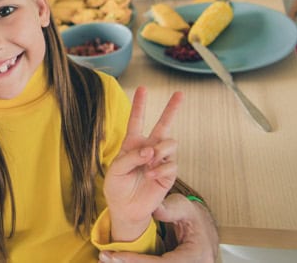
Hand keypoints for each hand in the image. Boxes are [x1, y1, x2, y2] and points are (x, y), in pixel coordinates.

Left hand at [98, 193, 217, 261]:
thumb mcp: (186, 207)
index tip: (117, 255)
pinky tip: (116, 260)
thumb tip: (154, 210)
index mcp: (196, 256)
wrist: (205, 230)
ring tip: (105, 259)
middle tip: (104, 257)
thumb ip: (170, 209)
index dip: (139, 262)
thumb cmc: (195, 218)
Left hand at [104, 88, 182, 241]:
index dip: (140, 104)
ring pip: (170, 142)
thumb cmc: (117, 186)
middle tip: (180, 94)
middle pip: (163, 124)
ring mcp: (160, 160)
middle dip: (172, 109)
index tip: (143, 88)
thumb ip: (131, 156)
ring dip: (160, 148)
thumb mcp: (116, 169)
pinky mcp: (168, 173)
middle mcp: (149, 148)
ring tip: (150, 160)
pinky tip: (151, 175)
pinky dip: (161, 168)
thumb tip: (150, 150)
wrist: (126, 208)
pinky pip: (171, 164)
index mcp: (133, 143)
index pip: (137, 120)